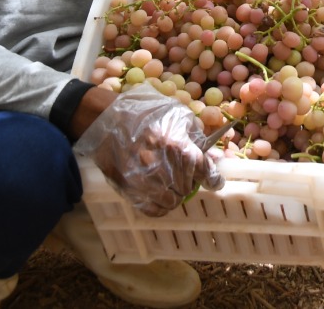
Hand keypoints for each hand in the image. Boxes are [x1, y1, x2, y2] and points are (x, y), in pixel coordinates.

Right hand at [74, 84, 223, 216]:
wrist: (109, 119)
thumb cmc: (146, 113)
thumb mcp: (178, 115)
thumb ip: (196, 136)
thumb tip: (212, 157)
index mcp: (180, 148)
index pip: (206, 173)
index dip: (213, 179)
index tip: (214, 182)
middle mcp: (166, 169)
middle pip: (188, 188)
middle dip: (189, 181)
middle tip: (182, 173)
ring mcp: (146, 183)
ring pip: (172, 201)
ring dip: (174, 194)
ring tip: (169, 183)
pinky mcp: (129, 191)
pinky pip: (152, 210)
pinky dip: (160, 206)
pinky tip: (159, 197)